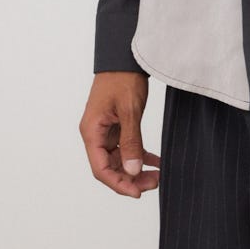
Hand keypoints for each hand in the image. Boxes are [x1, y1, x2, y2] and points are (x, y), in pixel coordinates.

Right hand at [79, 72, 160, 198]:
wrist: (124, 55)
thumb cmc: (122, 78)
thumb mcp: (129, 110)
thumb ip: (131, 141)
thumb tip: (132, 171)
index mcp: (92, 132)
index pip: (100, 169)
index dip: (118, 184)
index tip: (138, 193)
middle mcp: (96, 134)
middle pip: (110, 167)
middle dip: (130, 179)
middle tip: (154, 183)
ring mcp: (106, 130)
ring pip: (119, 159)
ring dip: (136, 169)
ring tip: (158, 175)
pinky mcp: (117, 125)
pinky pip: (126, 147)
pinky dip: (140, 155)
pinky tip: (156, 161)